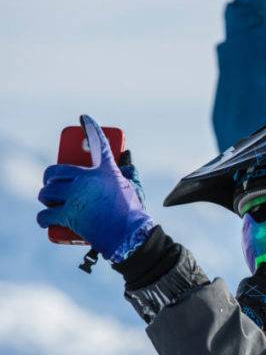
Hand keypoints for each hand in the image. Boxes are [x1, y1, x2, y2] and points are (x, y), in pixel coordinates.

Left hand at [37, 115, 154, 261]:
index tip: (83, 117)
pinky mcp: (68, 215)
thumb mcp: (133, 189)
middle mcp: (87, 180)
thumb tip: (127, 161)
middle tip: (52, 183)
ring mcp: (76, 198)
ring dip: (45, 196)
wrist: (130, 237)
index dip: (91, 127)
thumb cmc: (133, 214)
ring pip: (47, 192)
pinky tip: (46, 219)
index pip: (99, 143)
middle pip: (56, 171)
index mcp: (105, 171)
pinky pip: (45, 214)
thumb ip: (129, 173)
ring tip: (49, 201)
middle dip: (50, 177)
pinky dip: (43, 218)